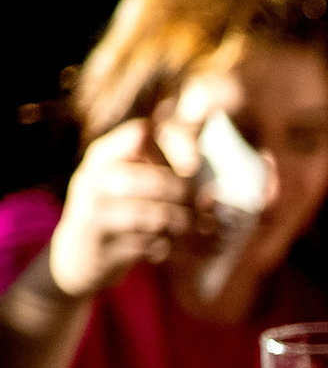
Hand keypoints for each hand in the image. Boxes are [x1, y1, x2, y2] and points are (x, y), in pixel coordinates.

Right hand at [46, 121, 193, 298]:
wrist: (78, 257)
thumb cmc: (117, 209)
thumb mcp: (128, 176)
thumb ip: (163, 152)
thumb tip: (206, 110)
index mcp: (104, 154)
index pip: (141, 134)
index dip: (174, 147)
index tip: (196, 164)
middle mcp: (94, 177)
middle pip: (159, 181)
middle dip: (190, 197)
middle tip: (210, 207)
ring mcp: (94, 211)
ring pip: (159, 217)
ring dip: (191, 226)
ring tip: (211, 231)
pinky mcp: (103, 243)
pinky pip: (153, 244)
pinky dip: (180, 249)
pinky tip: (195, 249)